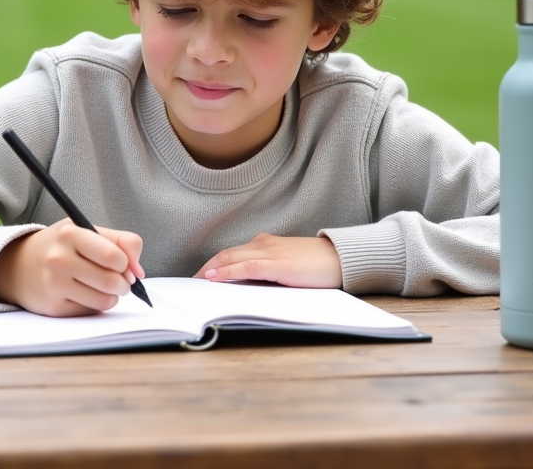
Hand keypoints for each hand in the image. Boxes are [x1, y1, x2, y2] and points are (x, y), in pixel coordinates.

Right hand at [0, 220, 144, 316]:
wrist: (18, 265)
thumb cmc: (60, 246)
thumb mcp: (86, 230)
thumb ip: (121, 242)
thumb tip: (138, 273)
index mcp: (70, 234)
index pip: (114, 256)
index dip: (126, 264)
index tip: (124, 265)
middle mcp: (59, 259)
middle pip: (111, 281)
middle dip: (123, 284)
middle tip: (119, 280)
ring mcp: (54, 285)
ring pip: (104, 300)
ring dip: (112, 296)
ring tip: (103, 286)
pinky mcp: (53, 307)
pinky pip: (90, 311)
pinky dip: (95, 305)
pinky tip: (85, 294)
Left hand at [195, 233, 342, 288]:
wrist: (341, 258)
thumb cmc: (318, 265)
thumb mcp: (288, 266)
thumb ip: (269, 271)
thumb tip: (248, 286)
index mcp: (266, 244)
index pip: (232, 253)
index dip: (214, 264)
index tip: (200, 276)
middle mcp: (264, 244)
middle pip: (226, 254)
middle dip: (207, 267)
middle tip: (191, 282)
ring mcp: (271, 253)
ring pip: (232, 258)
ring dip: (212, 270)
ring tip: (196, 282)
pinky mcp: (279, 265)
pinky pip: (248, 267)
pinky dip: (229, 271)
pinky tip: (215, 278)